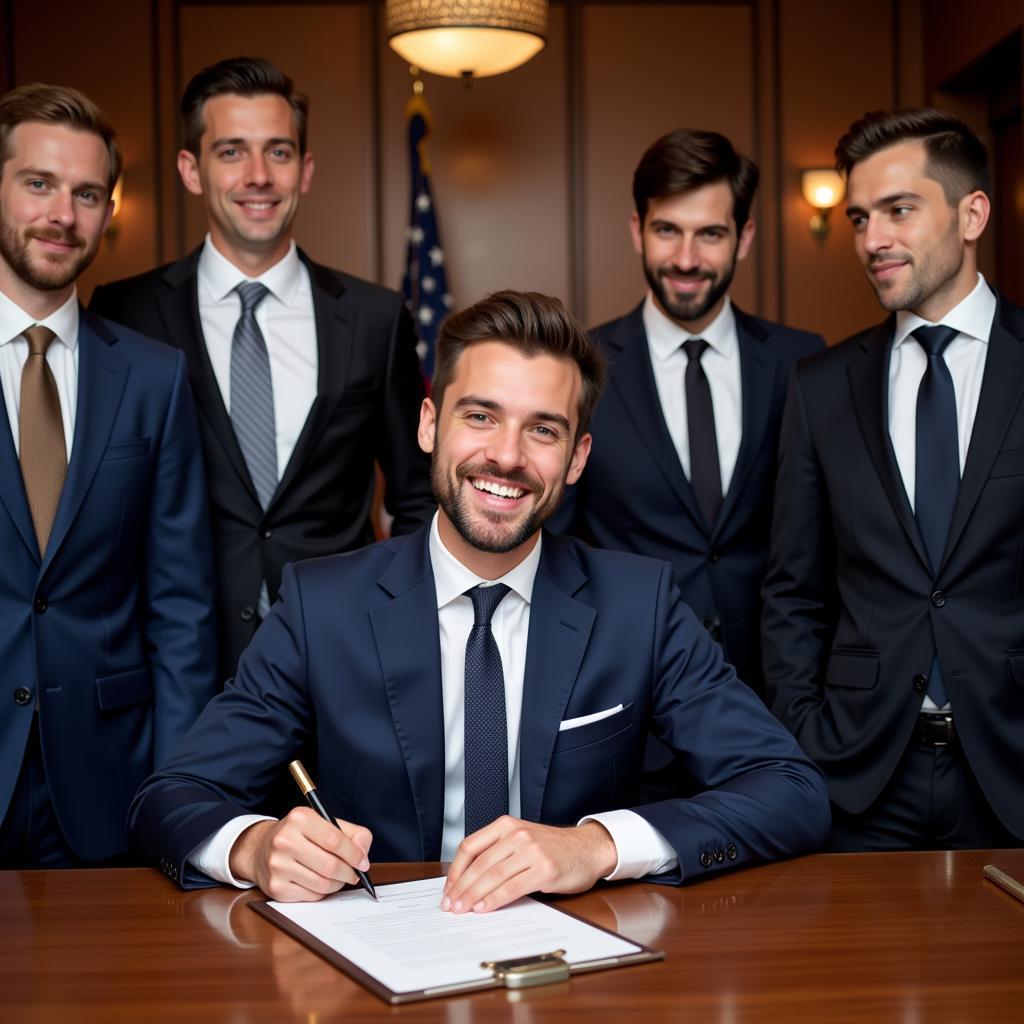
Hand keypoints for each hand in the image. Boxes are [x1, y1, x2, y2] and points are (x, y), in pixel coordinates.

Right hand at [229, 807, 372, 901]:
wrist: (261, 848)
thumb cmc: (300, 835)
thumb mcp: (325, 823)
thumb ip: (353, 834)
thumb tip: (363, 855)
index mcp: (300, 818)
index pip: (334, 840)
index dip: (354, 854)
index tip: (363, 863)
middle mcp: (285, 840)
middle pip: (329, 865)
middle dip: (348, 873)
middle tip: (354, 874)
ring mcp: (278, 865)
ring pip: (322, 884)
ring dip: (337, 884)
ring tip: (338, 878)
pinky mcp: (275, 887)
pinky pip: (310, 896)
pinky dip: (322, 892)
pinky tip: (320, 882)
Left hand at [441, 816, 616, 913]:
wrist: (587, 849)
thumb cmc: (552, 848)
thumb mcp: (521, 840)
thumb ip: (497, 852)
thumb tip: (466, 881)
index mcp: (506, 825)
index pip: (470, 846)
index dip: (455, 871)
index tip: (448, 889)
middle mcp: (517, 834)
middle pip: (479, 864)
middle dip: (461, 888)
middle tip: (450, 905)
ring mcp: (531, 850)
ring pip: (493, 876)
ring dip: (474, 896)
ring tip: (462, 910)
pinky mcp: (544, 869)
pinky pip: (512, 887)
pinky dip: (495, 900)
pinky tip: (484, 908)